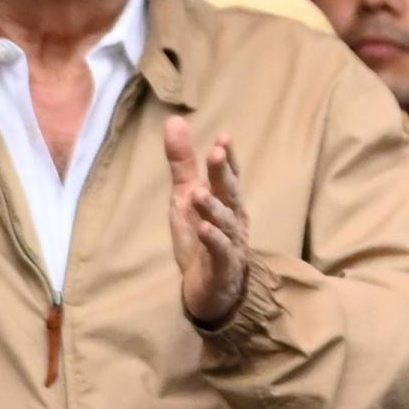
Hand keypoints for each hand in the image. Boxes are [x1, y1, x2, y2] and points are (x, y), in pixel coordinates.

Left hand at [162, 117, 250, 326]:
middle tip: (217, 153)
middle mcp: (233, 219)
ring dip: (213, 207)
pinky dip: (213, 240)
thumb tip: (174, 121)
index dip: (228, 158)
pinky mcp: (222, 266)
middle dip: (223, 174)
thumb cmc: (201, 237)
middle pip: (230, 193)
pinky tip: (203, 228)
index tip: (223, 138)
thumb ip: (183, 162)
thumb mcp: (185, 196)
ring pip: (224, 222)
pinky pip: (219, 251)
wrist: (209, 288)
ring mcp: (230, 242)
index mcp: (226, 201)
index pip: (229, 176)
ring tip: (198, 194)